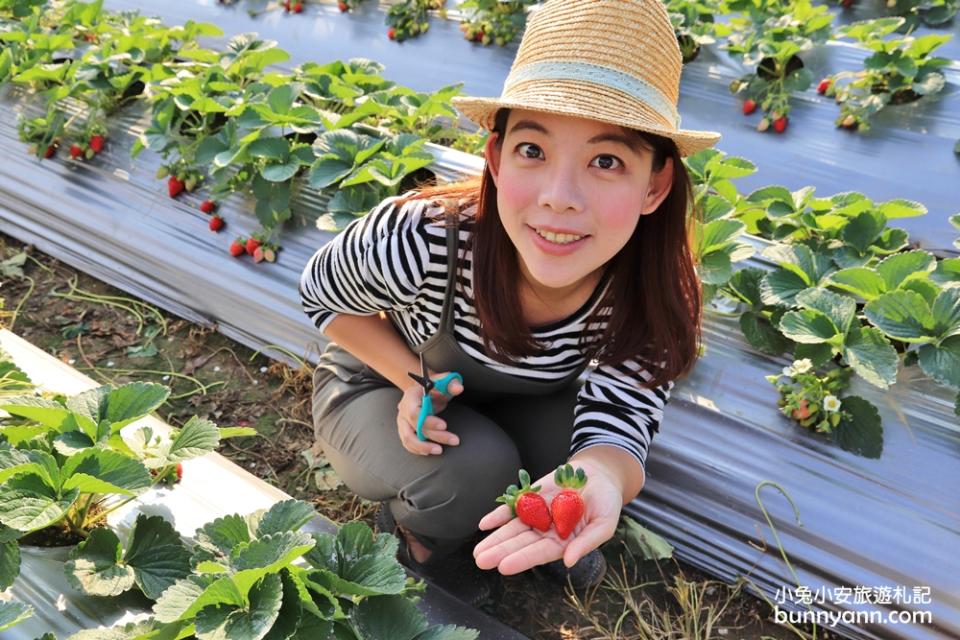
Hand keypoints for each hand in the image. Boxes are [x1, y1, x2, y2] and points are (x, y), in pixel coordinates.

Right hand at [396, 372, 463, 455]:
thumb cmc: (435, 386)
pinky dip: (418, 449)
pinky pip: (408, 443)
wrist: (423, 390)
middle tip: (454, 440)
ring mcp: (402, 421)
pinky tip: (431, 451)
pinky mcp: (405, 430)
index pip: (414, 412)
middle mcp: (403, 410)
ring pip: (408, 439)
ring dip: (424, 447)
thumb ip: (451, 383)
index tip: (444, 426)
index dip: (428, 421)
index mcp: (410, 397)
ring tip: (440, 450)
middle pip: (414, 428)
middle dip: (434, 436)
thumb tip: (458, 388)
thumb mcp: (444, 381)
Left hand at [472, 460, 622, 573]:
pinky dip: (499, 515)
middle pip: (520, 543)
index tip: (504, 567)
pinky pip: (513, 507)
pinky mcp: (532, 497)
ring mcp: (537, 514)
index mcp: (563, 542)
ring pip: (513, 529)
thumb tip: (569, 561)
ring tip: (478, 552)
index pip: (539, 553)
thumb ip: (587, 543)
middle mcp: (546, 531)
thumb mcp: (604, 524)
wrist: (600, 475)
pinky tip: (485, 524)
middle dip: (501, 552)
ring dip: (495, 539)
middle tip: (481, 561)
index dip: (522, 559)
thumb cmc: (606, 503)